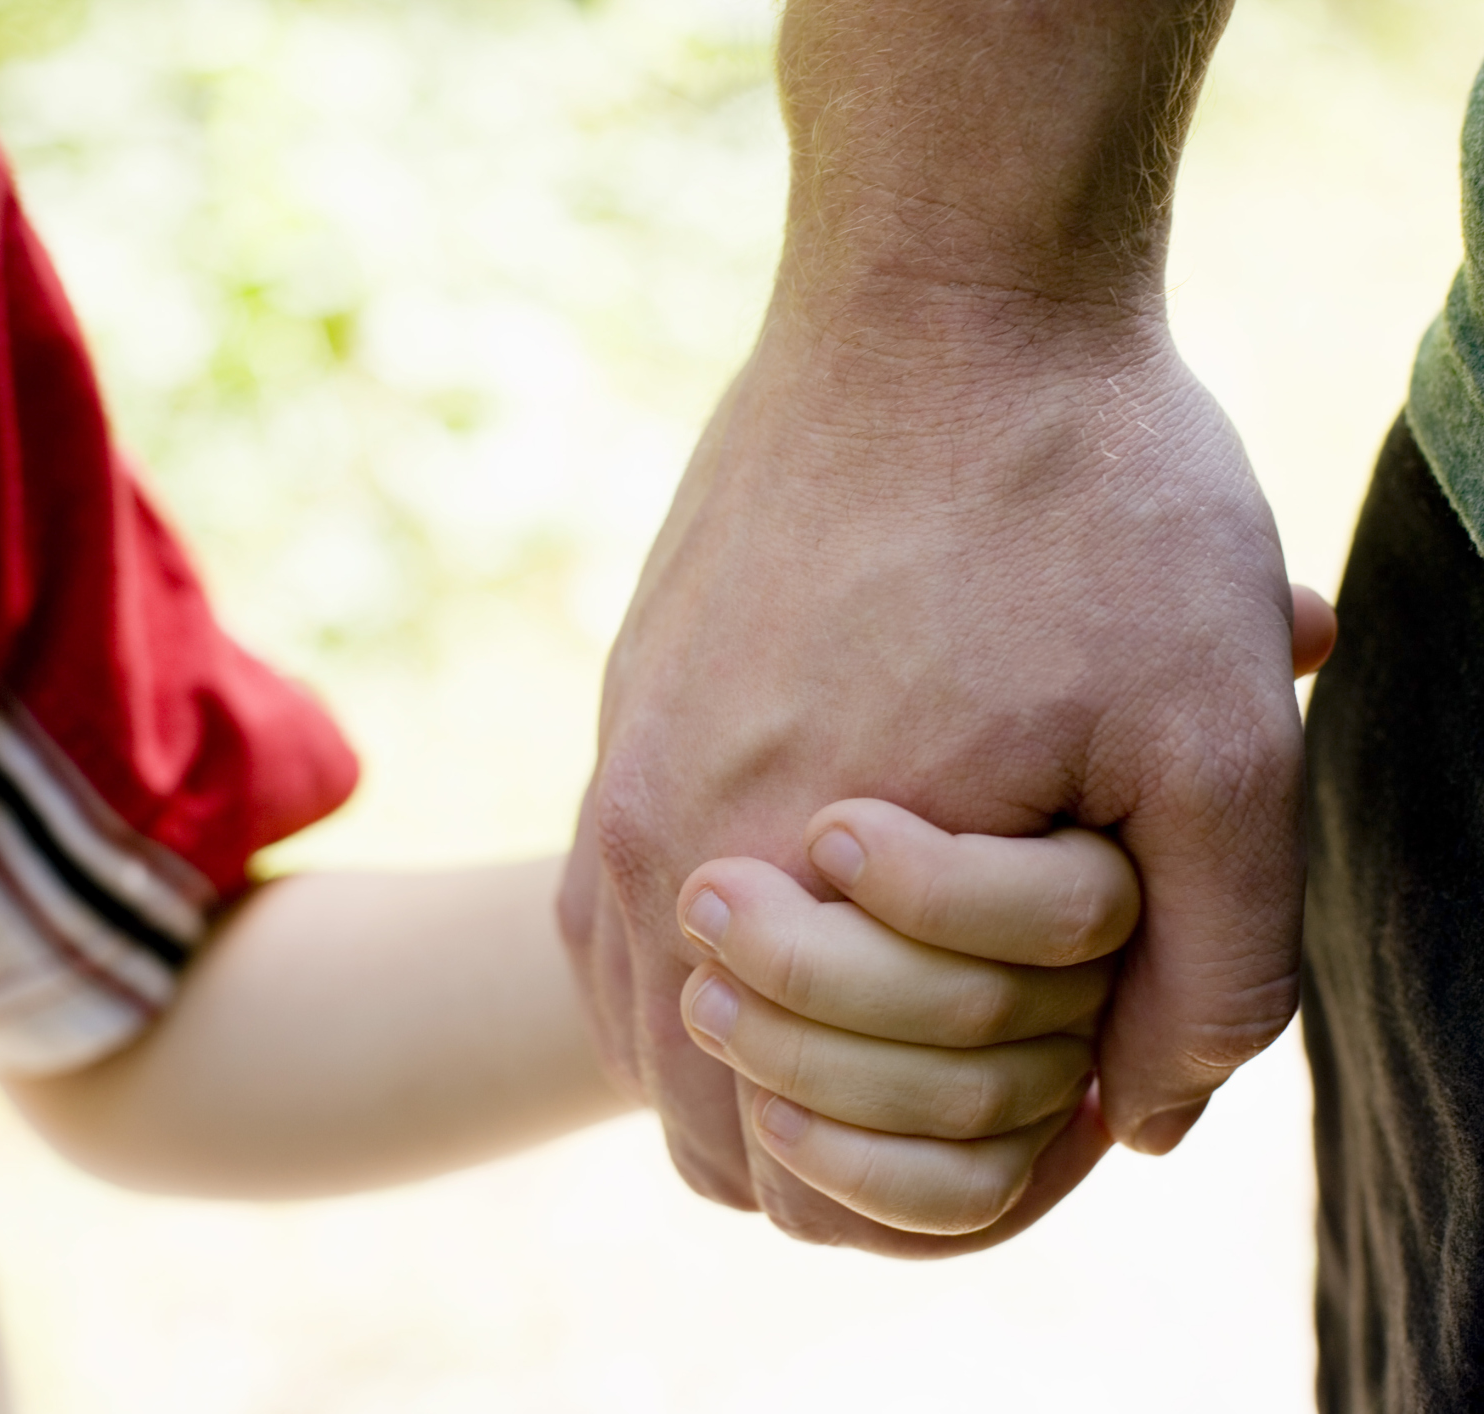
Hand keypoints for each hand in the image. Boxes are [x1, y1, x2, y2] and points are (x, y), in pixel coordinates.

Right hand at [560, 319, 1322, 1256]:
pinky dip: (710, 967)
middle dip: (859, 1138)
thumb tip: (1141, 1125)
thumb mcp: (1220, 740)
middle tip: (997, 1060)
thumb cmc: (1084, 505)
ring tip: (913, 994)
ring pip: (651, 1031)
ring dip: (773, 1059)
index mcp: (779, 890)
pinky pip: (617, 919)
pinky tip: (818, 905)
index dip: (953, 1188)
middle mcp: (652, 850)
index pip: (809, 1175)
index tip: (1055, 1104)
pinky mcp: (619, 713)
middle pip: (716, 1131)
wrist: (938, 297)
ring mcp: (615, 776)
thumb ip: (1212, 968)